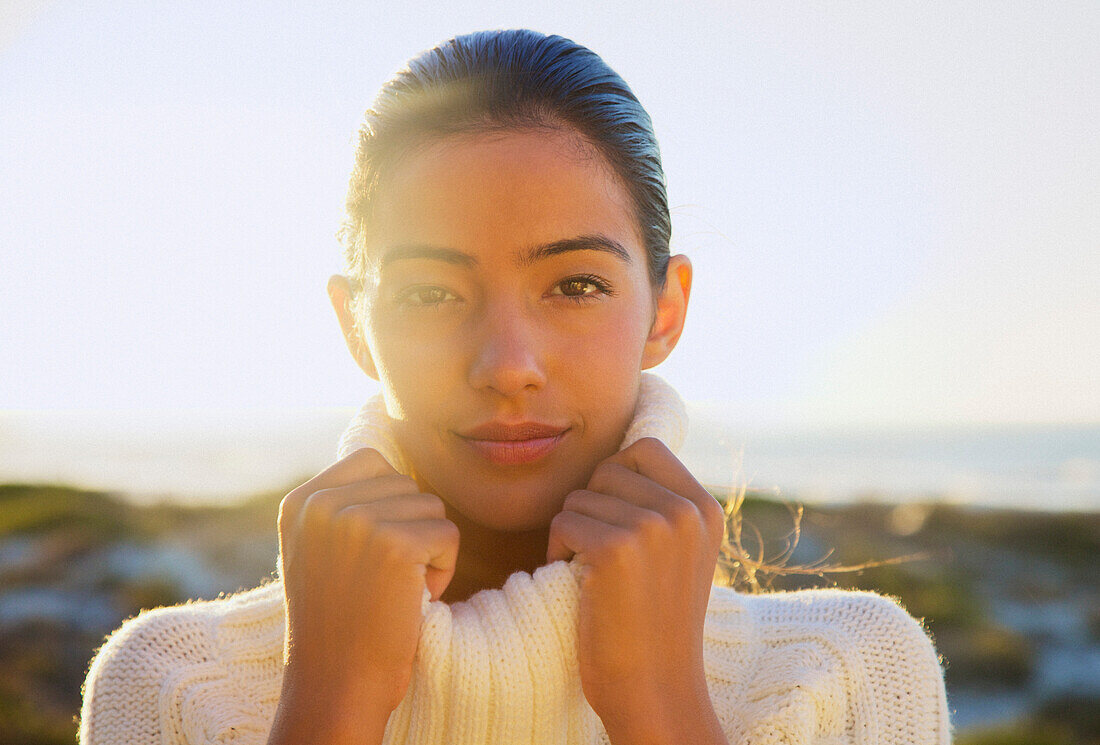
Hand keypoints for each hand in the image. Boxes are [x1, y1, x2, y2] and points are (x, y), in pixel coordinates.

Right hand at [268, 448, 459, 744]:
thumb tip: (381, 462)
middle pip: (406, 485)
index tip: (371, 555)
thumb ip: (340, 505)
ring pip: (431, 507)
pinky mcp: (394, 543)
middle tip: (382, 580)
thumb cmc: (338, 623)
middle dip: (410, 530)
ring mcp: (356, 520)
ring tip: (393, 591)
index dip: (389, 506)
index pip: (372, 461)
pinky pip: (448, 535)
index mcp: (301, 501)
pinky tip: (411, 600)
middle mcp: (322, 503)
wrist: (336, 685)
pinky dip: (443, 570)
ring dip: (427, 552)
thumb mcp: (318, 550)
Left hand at [546, 437, 726, 743]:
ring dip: (573, 531)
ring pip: (579, 497)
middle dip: (590, 507)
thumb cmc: (655, 623)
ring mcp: (654, 527)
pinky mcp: (617, 549)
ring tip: (592, 573)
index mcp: (705, 508)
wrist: (655, 689)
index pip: (645, 448)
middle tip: (597, 552)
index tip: (612, 516)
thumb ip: (664, 505)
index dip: (615, 475)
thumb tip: (620, 457)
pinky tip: (578, 582)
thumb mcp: (681, 553)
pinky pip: (564, 522)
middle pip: (607, 470)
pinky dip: (558, 550)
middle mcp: (686, 511)